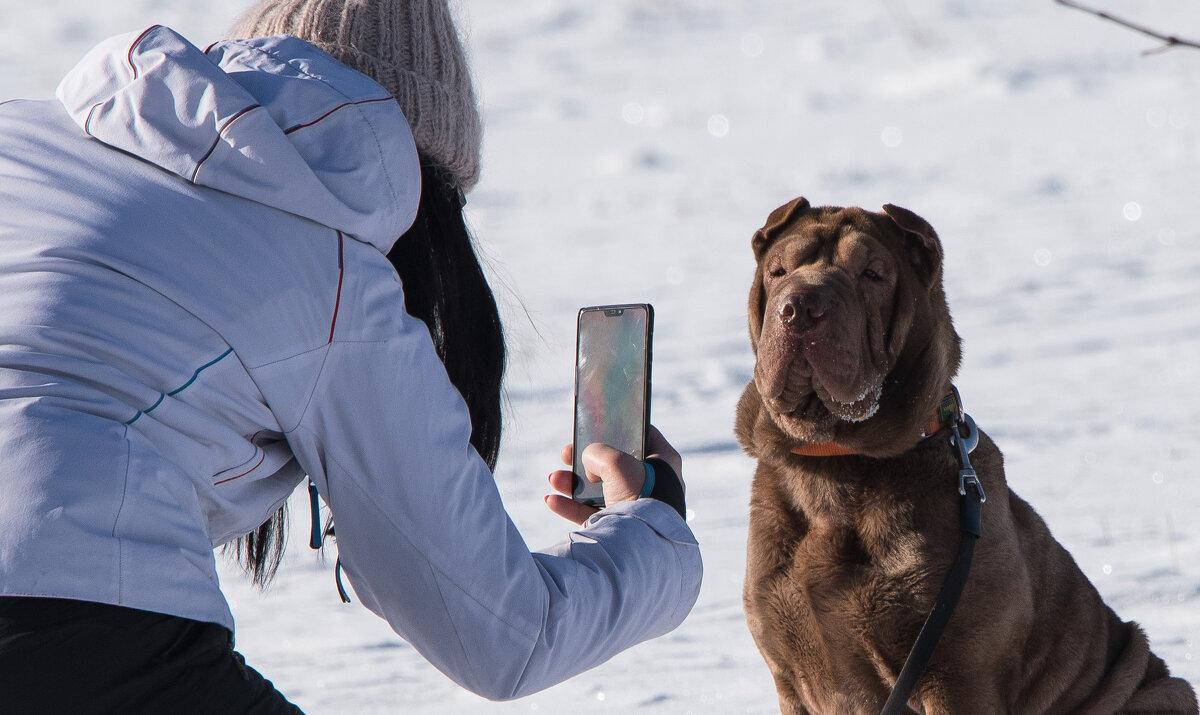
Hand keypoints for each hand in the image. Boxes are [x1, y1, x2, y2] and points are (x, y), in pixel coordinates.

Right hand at [545, 425, 682, 524]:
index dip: (621, 429)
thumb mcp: (615, 461)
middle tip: (567, 454)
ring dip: (573, 483)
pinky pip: (593, 514)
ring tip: (554, 479)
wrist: (641, 541)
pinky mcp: (621, 527)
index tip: (598, 426)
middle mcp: (653, 485)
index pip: (644, 437)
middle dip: (585, 460)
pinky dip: (572, 507)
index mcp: (664, 464)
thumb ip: (597, 452)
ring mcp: (636, 507)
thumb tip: (587, 462)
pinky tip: (552, 500)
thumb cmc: (638, 493)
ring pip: (599, 490)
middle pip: (614, 465)